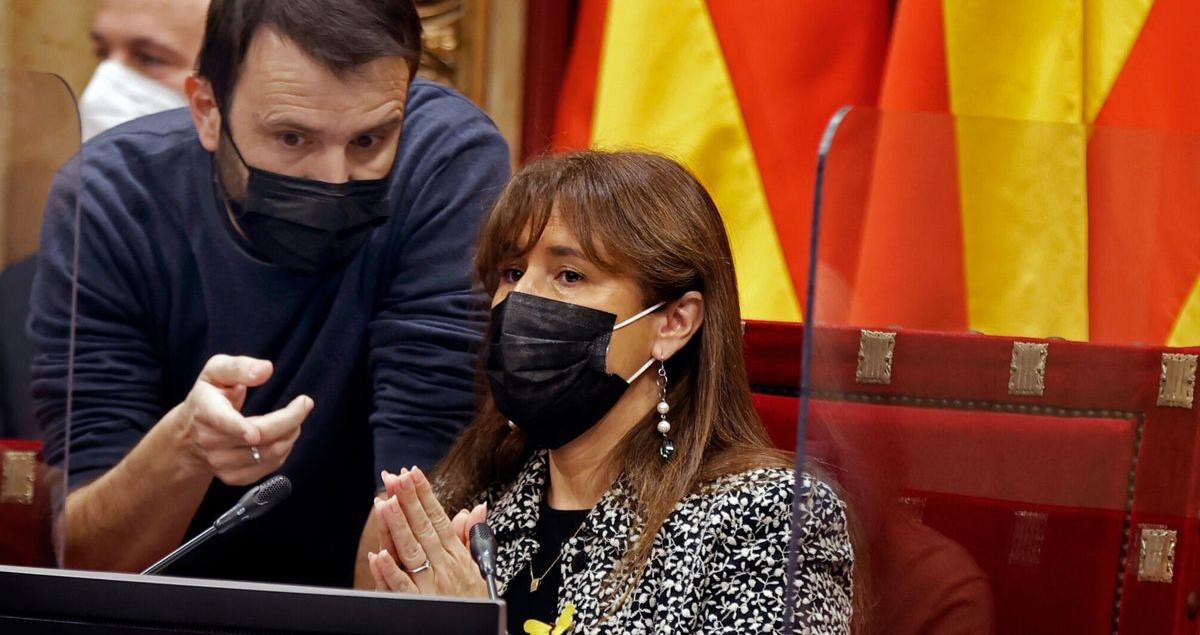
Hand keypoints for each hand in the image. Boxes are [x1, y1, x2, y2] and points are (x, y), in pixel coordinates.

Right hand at [175, 354, 312, 485]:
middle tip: (305, 403)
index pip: (226, 422)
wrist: (190, 433)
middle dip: (291, 419)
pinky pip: (270, 466)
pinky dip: (284, 449)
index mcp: (206, 411)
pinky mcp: (233, 476)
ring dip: (290, 434)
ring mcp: (221, 463)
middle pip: (261, 437)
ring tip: (293, 419)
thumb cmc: (208, 396)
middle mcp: (211, 441)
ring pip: (270, 453)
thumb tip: (265, 369)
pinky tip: (281, 436)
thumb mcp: (216, 371)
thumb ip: (240, 367)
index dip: (244, 428)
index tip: (261, 429)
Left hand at [368, 467, 489, 597]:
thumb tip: (475, 509)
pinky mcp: (420, 603)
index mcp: (456, 554)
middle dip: (408, 500)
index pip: (438, 517)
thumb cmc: (475, 600)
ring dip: (397, 526)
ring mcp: (431, 585)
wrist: (478, 630)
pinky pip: (402, 587)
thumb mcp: (480, 566)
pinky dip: (390, 571)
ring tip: (385, 503)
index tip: (412, 473)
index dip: (424, 494)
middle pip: (423, 528)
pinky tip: (378, 554)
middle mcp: (444, 565)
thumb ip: (473, 537)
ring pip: (411, 551)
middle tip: (395, 477)